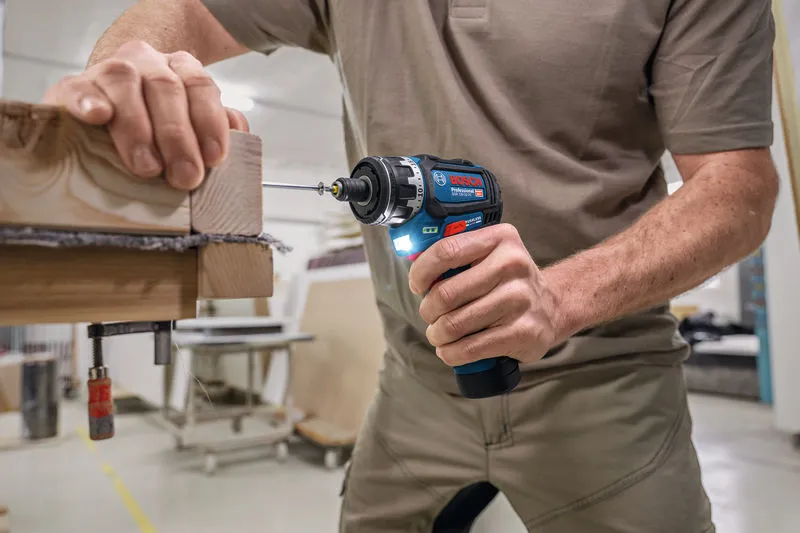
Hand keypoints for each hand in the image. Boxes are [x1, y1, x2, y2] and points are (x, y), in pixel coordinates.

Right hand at [42, 41, 249, 189]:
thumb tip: (237, 135)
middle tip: (184, 176)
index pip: (200, 86)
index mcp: (181, 69)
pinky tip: (98, 118)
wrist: (109, 99)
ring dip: (138, 128)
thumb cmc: (158, 120)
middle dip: (178, 136)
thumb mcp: (192, 119)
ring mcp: (107, 71)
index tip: (214, 158)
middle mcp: (146, 62)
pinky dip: (87, 102)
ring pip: (124, 83)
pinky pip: (76, 88)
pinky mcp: (72, 87)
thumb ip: (217, 126)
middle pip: (165, 89)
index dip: (209, 122)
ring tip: (147, 166)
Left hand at [408, 224, 563, 366]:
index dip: (421, 272)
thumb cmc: (507, 282)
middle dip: (428, 310)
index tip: (417, 286)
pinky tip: (449, 350)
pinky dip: (451, 353)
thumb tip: (414, 270)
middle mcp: (513, 265)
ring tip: (439, 334)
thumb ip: (456, 256)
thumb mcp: (489, 255)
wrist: (553, 307)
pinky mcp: (523, 332)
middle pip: (446, 293)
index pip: (446, 251)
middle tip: (430, 316)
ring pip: (455, 324)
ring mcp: (520, 300)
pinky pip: (471, 348)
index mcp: (500, 239)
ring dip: (437, 334)